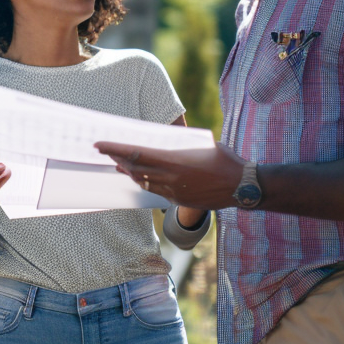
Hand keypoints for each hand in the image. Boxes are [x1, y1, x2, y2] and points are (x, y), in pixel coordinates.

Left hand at [93, 141, 244, 209]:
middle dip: (118, 159)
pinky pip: (156, 191)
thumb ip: (180, 145)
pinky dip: (144, 182)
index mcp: (174, 161)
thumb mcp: (202, 145)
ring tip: (118, 164)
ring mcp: (174, 192)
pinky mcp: (180, 201)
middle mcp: (170, 178)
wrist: (243, 186)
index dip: (115, 149)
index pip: (136, 153)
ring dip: (129, 172)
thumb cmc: (225, 160)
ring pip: (143, 182)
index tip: (99, 144)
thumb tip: (163, 142)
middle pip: (135, 169)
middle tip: (105, 152)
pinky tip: (139, 177)